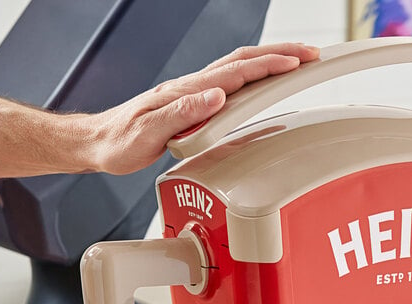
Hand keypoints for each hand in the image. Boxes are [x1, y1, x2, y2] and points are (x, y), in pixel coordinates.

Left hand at [86, 42, 319, 174]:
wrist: (101, 142)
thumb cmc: (121, 140)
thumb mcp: (150, 131)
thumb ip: (184, 113)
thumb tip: (218, 96)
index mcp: (187, 92)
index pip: (236, 72)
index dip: (270, 65)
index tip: (298, 62)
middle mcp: (192, 87)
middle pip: (243, 61)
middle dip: (280, 54)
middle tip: (310, 54)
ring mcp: (192, 94)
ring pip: (238, 69)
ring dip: (269, 62)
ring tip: (295, 62)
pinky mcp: (191, 104)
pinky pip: (229, 84)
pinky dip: (252, 77)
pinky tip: (260, 82)